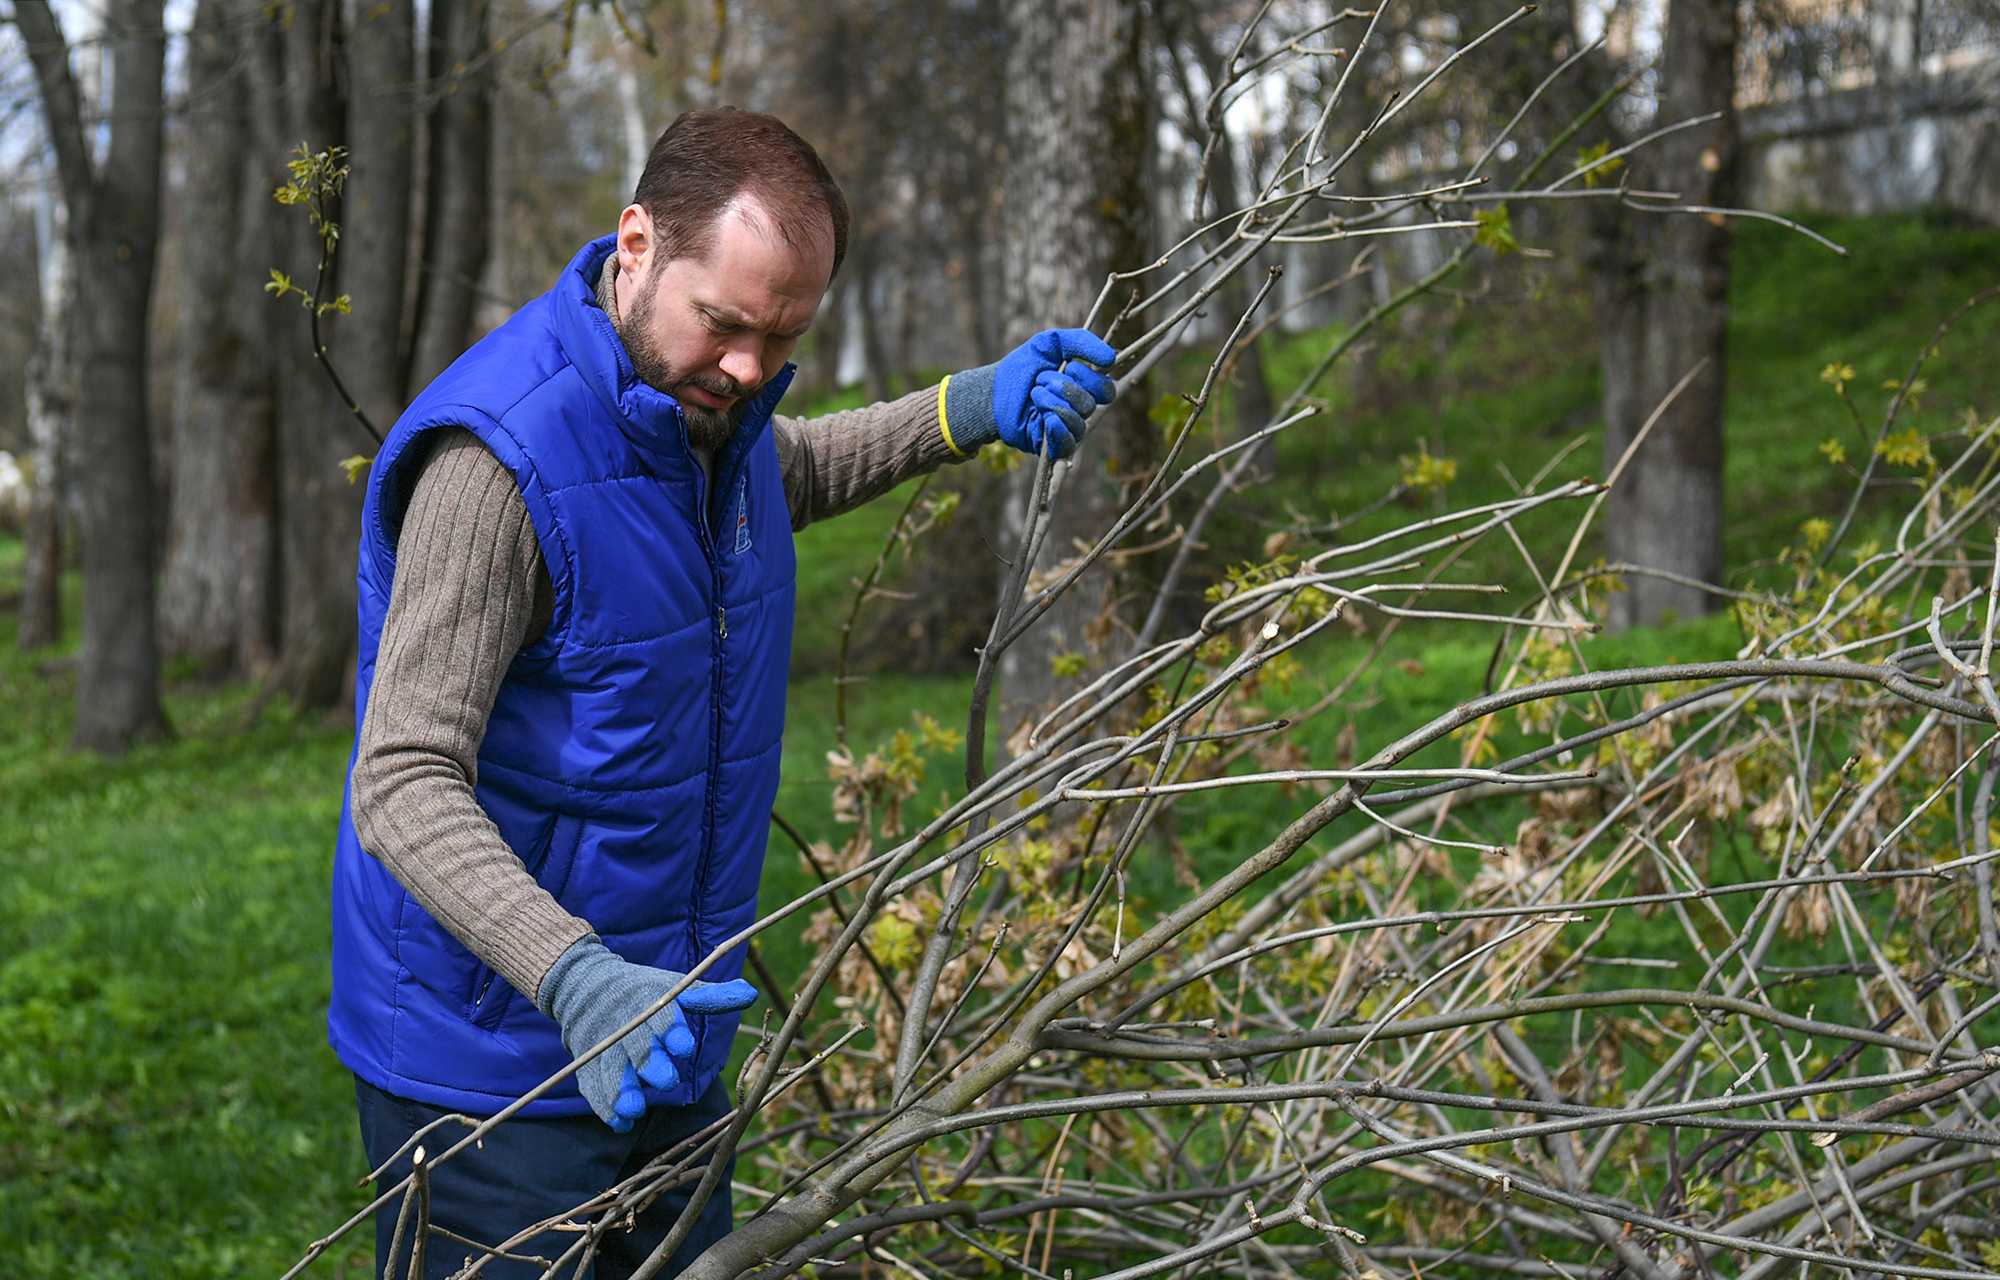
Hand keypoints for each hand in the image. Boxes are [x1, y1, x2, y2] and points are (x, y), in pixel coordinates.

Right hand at [536, 935, 758, 1130]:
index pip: (663, 1016)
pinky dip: (604, 1104)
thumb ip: (712, 998)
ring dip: (621, 1091)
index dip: (674, 1030)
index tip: (686, 1046)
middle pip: (638, 1046)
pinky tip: (620, 1123)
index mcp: (652, 1002)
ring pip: (611, 1069)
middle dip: (651, 1063)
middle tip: (667, 1082)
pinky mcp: (588, 1063)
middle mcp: (627, 1024)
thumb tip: (751, 993)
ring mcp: (604, 1044)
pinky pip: (593, 1085)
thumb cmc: (645, 992)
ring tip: (634, 1111)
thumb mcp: (677, 989)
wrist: (587, 986)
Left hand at [943, 329, 1117, 460]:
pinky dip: (1056, 426)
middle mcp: (1079, 410)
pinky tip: (1042, 417)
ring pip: (1078, 421)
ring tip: (1034, 395)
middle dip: (1063, 386)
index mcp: (1084, 388)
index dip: (1089, 377)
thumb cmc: (1023, 367)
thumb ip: (1082, 341)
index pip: (1106, 390)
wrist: (994, 390)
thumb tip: (1112, 357)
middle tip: (1040, 381)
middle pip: (1091, 404)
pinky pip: (1068, 443)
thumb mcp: (1051, 343)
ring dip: (1052, 402)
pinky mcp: (1053, 446)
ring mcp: (1067, 430)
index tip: (1068, 365)